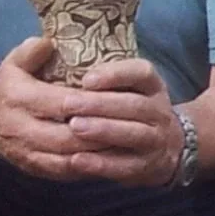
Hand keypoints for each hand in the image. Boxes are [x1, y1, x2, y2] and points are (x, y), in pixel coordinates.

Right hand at [0, 41, 179, 183]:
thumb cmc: (12, 88)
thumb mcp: (14, 64)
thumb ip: (30, 52)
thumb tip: (48, 42)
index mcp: (17, 98)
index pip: (60, 102)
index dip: (90, 102)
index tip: (118, 97)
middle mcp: (19, 129)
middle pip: (66, 136)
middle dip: (100, 131)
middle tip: (132, 124)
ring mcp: (26, 153)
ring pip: (69, 158)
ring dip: (99, 152)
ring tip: (128, 141)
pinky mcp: (35, 169)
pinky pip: (66, 172)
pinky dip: (91, 166)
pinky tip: (113, 156)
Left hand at [60, 55, 186, 185]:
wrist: (167, 147)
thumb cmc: (129, 111)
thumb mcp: (127, 88)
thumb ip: (98, 74)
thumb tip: (48, 49)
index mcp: (152, 86)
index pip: (141, 73)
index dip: (116, 74)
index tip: (86, 78)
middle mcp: (158, 111)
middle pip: (135, 105)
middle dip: (100, 104)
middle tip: (68, 104)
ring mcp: (156, 139)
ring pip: (133, 133)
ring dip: (103, 130)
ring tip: (74, 127)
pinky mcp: (147, 166)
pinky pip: (125, 166)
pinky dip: (101, 164)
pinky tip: (76, 160)